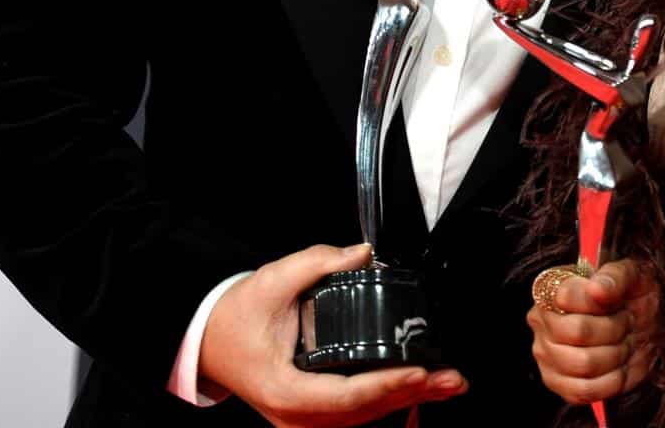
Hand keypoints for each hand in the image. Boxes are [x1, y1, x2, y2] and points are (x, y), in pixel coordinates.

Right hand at [198, 243, 466, 425]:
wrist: (211, 341)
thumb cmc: (237, 316)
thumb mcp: (272, 280)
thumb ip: (318, 263)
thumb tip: (365, 253)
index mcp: (285, 391)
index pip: (346, 396)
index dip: (386, 386)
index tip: (421, 371)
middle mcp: (297, 417)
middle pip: (363, 413)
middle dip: (412, 395)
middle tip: (454, 379)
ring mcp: (306, 421)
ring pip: (363, 417)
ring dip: (407, 399)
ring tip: (449, 382)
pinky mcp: (315, 414)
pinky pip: (356, 412)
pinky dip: (388, 398)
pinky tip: (420, 385)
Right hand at [528, 259, 657, 405]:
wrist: (644, 328)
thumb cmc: (632, 297)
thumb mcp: (632, 275)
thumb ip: (614, 276)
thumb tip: (596, 289)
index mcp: (552, 287)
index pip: (566, 297)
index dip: (598, 302)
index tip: (617, 302)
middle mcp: (541, 320)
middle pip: (577, 332)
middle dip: (613, 329)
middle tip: (624, 322)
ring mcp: (546, 354)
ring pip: (583, 364)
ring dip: (615, 355)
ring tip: (621, 343)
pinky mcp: (558, 383)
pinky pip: (584, 390)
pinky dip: (610, 381)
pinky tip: (617, 367)